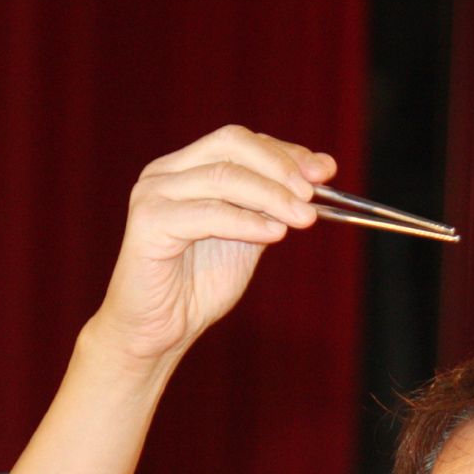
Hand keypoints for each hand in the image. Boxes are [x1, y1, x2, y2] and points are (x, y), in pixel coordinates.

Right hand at [84, 125, 335, 370]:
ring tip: (303, 218)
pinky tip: (274, 233)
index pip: (241, 142)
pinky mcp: (149, 223)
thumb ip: (272, 205)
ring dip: (271, 196)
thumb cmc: (198, 286)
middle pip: (231, 145)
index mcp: (186, 168)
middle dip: (280, 167)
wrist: (159, 331)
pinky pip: (208, 213)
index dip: (286, 153)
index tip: (325, 171)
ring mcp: (154, 194)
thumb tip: (320, 173)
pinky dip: (246, 221)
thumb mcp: (247, 237)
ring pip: (224, 177)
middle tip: (312, 194)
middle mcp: (166, 172)